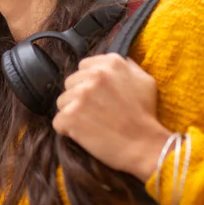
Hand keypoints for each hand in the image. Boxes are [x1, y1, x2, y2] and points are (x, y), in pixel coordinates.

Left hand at [52, 53, 170, 181]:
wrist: (145, 145)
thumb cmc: (145, 115)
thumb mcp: (145, 80)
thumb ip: (128, 66)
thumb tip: (116, 59)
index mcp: (110, 63)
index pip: (83, 66)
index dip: (89, 82)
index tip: (98, 96)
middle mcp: (94, 75)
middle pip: (70, 83)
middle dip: (79, 96)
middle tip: (96, 111)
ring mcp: (80, 95)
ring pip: (62, 102)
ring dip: (72, 113)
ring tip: (91, 123)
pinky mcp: (70, 116)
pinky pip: (58, 121)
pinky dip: (67, 130)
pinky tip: (83, 134)